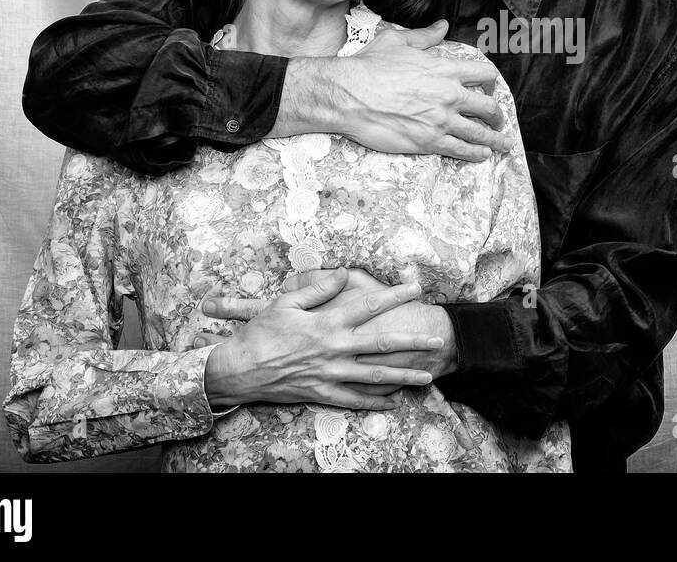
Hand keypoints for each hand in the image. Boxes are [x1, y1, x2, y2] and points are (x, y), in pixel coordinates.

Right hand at [197, 268, 443, 409]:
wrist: (239, 369)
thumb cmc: (261, 333)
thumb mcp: (286, 303)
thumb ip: (317, 289)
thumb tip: (342, 273)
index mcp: (327, 323)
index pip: (368, 306)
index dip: (394, 296)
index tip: (415, 288)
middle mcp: (334, 349)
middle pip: (382, 345)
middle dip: (413, 342)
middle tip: (437, 341)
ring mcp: (330, 374)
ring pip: (374, 377)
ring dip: (404, 377)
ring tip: (427, 378)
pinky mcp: (322, 393)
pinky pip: (353, 400)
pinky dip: (374, 402)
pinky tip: (394, 403)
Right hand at [269, 19, 513, 161]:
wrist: (349, 95)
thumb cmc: (369, 66)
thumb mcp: (397, 41)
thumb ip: (424, 36)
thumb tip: (442, 26)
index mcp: (445, 69)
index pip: (483, 74)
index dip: (491, 82)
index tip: (491, 88)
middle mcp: (449, 95)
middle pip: (488, 107)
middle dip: (497, 116)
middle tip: (498, 121)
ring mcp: (441, 120)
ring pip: (480, 133)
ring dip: (494, 140)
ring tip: (503, 145)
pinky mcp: (430, 141)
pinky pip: (462, 150)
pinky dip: (476, 154)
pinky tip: (482, 156)